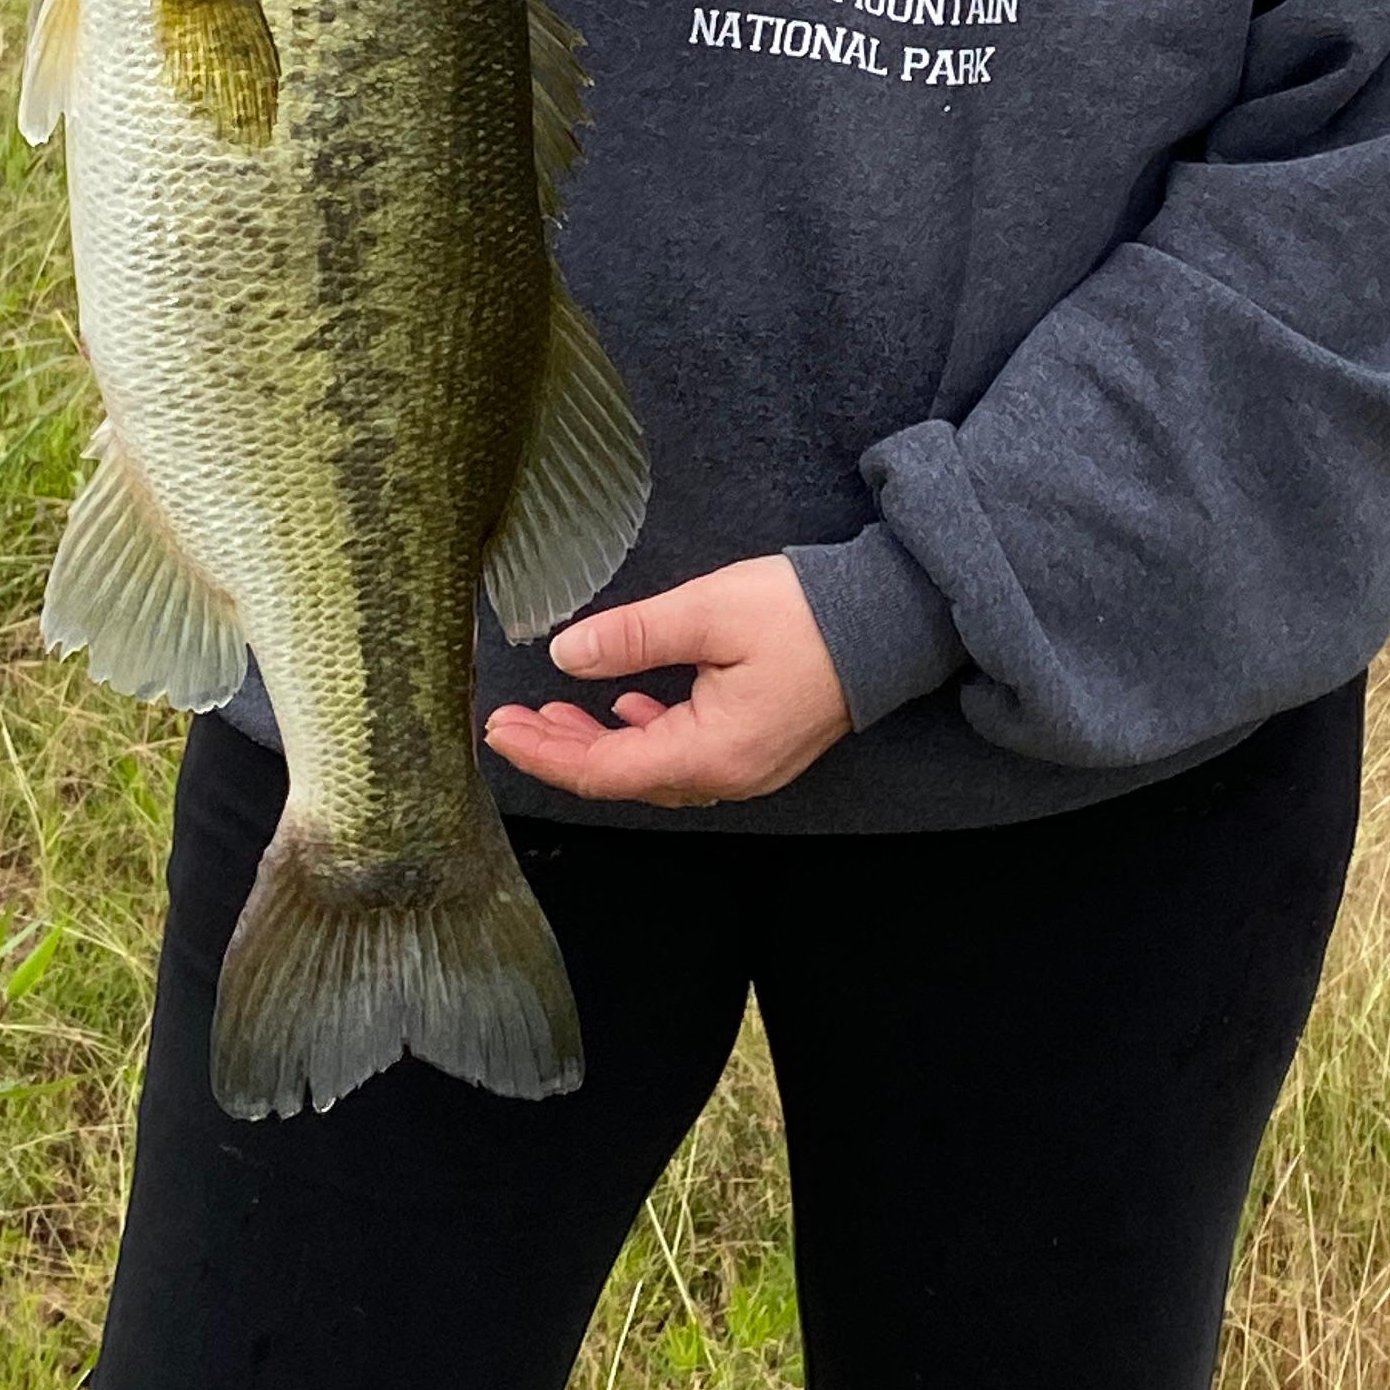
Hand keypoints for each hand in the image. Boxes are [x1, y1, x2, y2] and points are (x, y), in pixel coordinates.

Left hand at [485, 557, 854, 807]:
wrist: (892, 620)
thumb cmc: (805, 613)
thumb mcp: (708, 611)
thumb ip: (633, 637)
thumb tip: (566, 657)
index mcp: (712, 753)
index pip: (605, 770)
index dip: (545, 752)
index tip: (498, 728)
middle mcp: (729, 775)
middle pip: (624, 779)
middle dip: (562, 750)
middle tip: (511, 722)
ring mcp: (748, 766)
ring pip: (653, 769)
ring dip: (599, 744)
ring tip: (555, 714)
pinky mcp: (760, 746)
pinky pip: (685, 756)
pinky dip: (644, 736)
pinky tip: (627, 707)